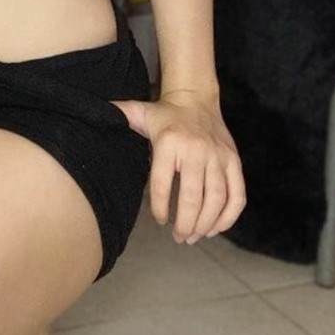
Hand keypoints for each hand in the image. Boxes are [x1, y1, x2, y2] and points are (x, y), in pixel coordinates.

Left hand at [114, 90, 244, 243]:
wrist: (197, 97)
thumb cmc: (165, 115)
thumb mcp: (140, 113)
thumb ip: (120, 116)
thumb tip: (96, 113)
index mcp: (169, 143)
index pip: (162, 184)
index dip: (160, 207)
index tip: (160, 220)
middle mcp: (196, 150)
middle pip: (192, 197)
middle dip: (185, 223)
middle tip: (179, 237)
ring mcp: (218, 156)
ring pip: (216, 199)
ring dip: (206, 224)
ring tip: (193, 236)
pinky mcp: (234, 161)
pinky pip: (237, 195)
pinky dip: (228, 216)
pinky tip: (215, 228)